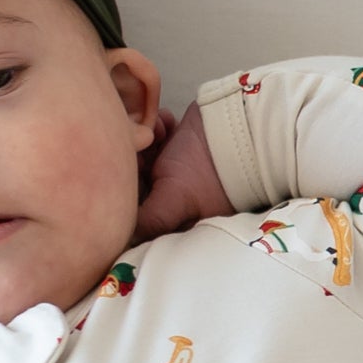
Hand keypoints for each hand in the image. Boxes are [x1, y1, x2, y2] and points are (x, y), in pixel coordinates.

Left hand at [133, 101, 231, 238]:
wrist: (239, 125)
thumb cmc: (208, 168)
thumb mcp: (174, 199)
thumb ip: (149, 222)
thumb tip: (123, 238)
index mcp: (180, 217)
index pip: (141, 215)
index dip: (126, 197)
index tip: (123, 179)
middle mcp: (177, 195)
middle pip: (136, 184)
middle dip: (133, 165)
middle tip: (140, 151)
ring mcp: (178, 169)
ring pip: (142, 158)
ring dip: (144, 142)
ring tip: (156, 134)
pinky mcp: (179, 144)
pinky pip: (155, 137)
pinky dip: (156, 127)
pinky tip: (166, 125)